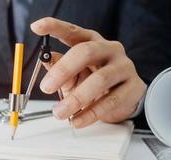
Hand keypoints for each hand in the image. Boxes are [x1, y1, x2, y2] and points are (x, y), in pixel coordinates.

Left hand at [30, 17, 146, 127]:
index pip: (72, 31)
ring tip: (59, 112)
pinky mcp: (134, 87)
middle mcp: (109, 49)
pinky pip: (111, 101)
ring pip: (100, 80)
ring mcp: (124, 67)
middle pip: (86, 52)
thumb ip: (58, 68)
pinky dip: (90, 113)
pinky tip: (76, 120)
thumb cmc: (92, 80)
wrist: (122, 97)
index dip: (54, 27)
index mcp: (90, 41)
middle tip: (46, 87)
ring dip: (76, 98)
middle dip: (63, 70)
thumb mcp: (71, 74)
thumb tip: (46, 61)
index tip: (36, 27)